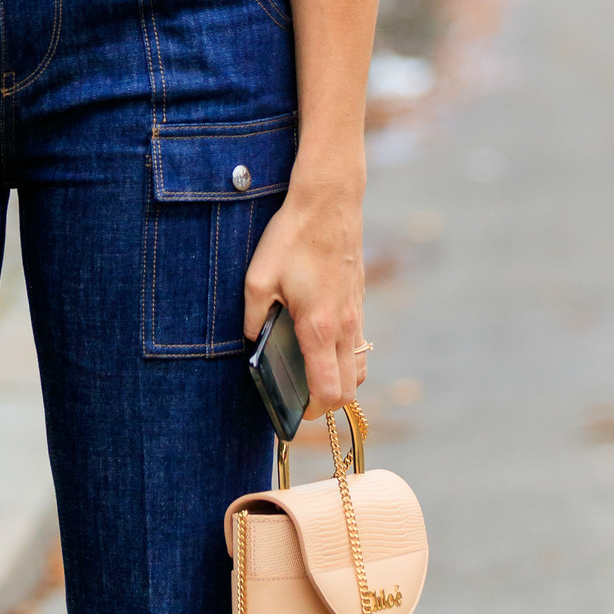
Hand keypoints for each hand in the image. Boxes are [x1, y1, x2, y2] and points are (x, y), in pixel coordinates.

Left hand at [242, 166, 365, 415]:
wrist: (329, 201)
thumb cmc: (291, 237)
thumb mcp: (257, 277)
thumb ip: (254, 318)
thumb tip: (253, 343)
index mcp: (319, 327)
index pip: (329, 391)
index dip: (311, 411)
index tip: (292, 411)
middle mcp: (345, 327)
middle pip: (349, 391)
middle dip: (325, 405)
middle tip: (298, 399)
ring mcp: (357, 315)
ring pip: (359, 369)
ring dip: (339, 382)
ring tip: (310, 375)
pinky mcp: (359, 303)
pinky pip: (359, 346)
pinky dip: (344, 358)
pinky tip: (320, 344)